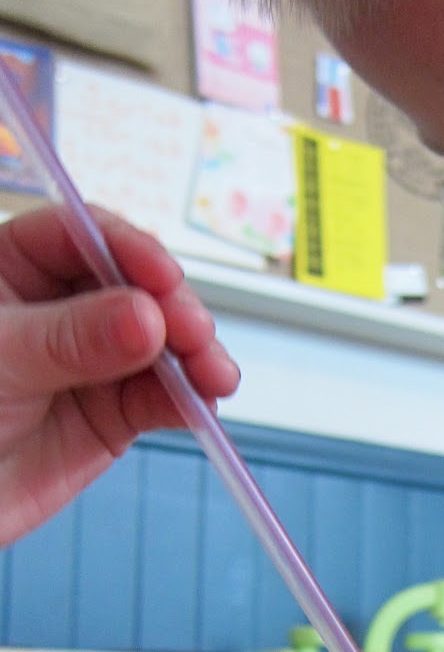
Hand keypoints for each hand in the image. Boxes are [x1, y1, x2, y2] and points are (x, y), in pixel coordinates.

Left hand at [0, 205, 239, 546]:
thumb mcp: (2, 359)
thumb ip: (73, 338)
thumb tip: (147, 317)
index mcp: (15, 270)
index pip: (81, 236)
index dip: (129, 250)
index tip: (164, 277)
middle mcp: (59, 310)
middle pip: (134, 288)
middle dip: (173, 310)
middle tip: (195, 335)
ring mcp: (92, 363)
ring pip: (159, 345)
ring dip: (195, 358)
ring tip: (215, 376)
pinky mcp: (113, 415)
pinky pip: (161, 400)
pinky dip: (189, 402)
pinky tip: (203, 406)